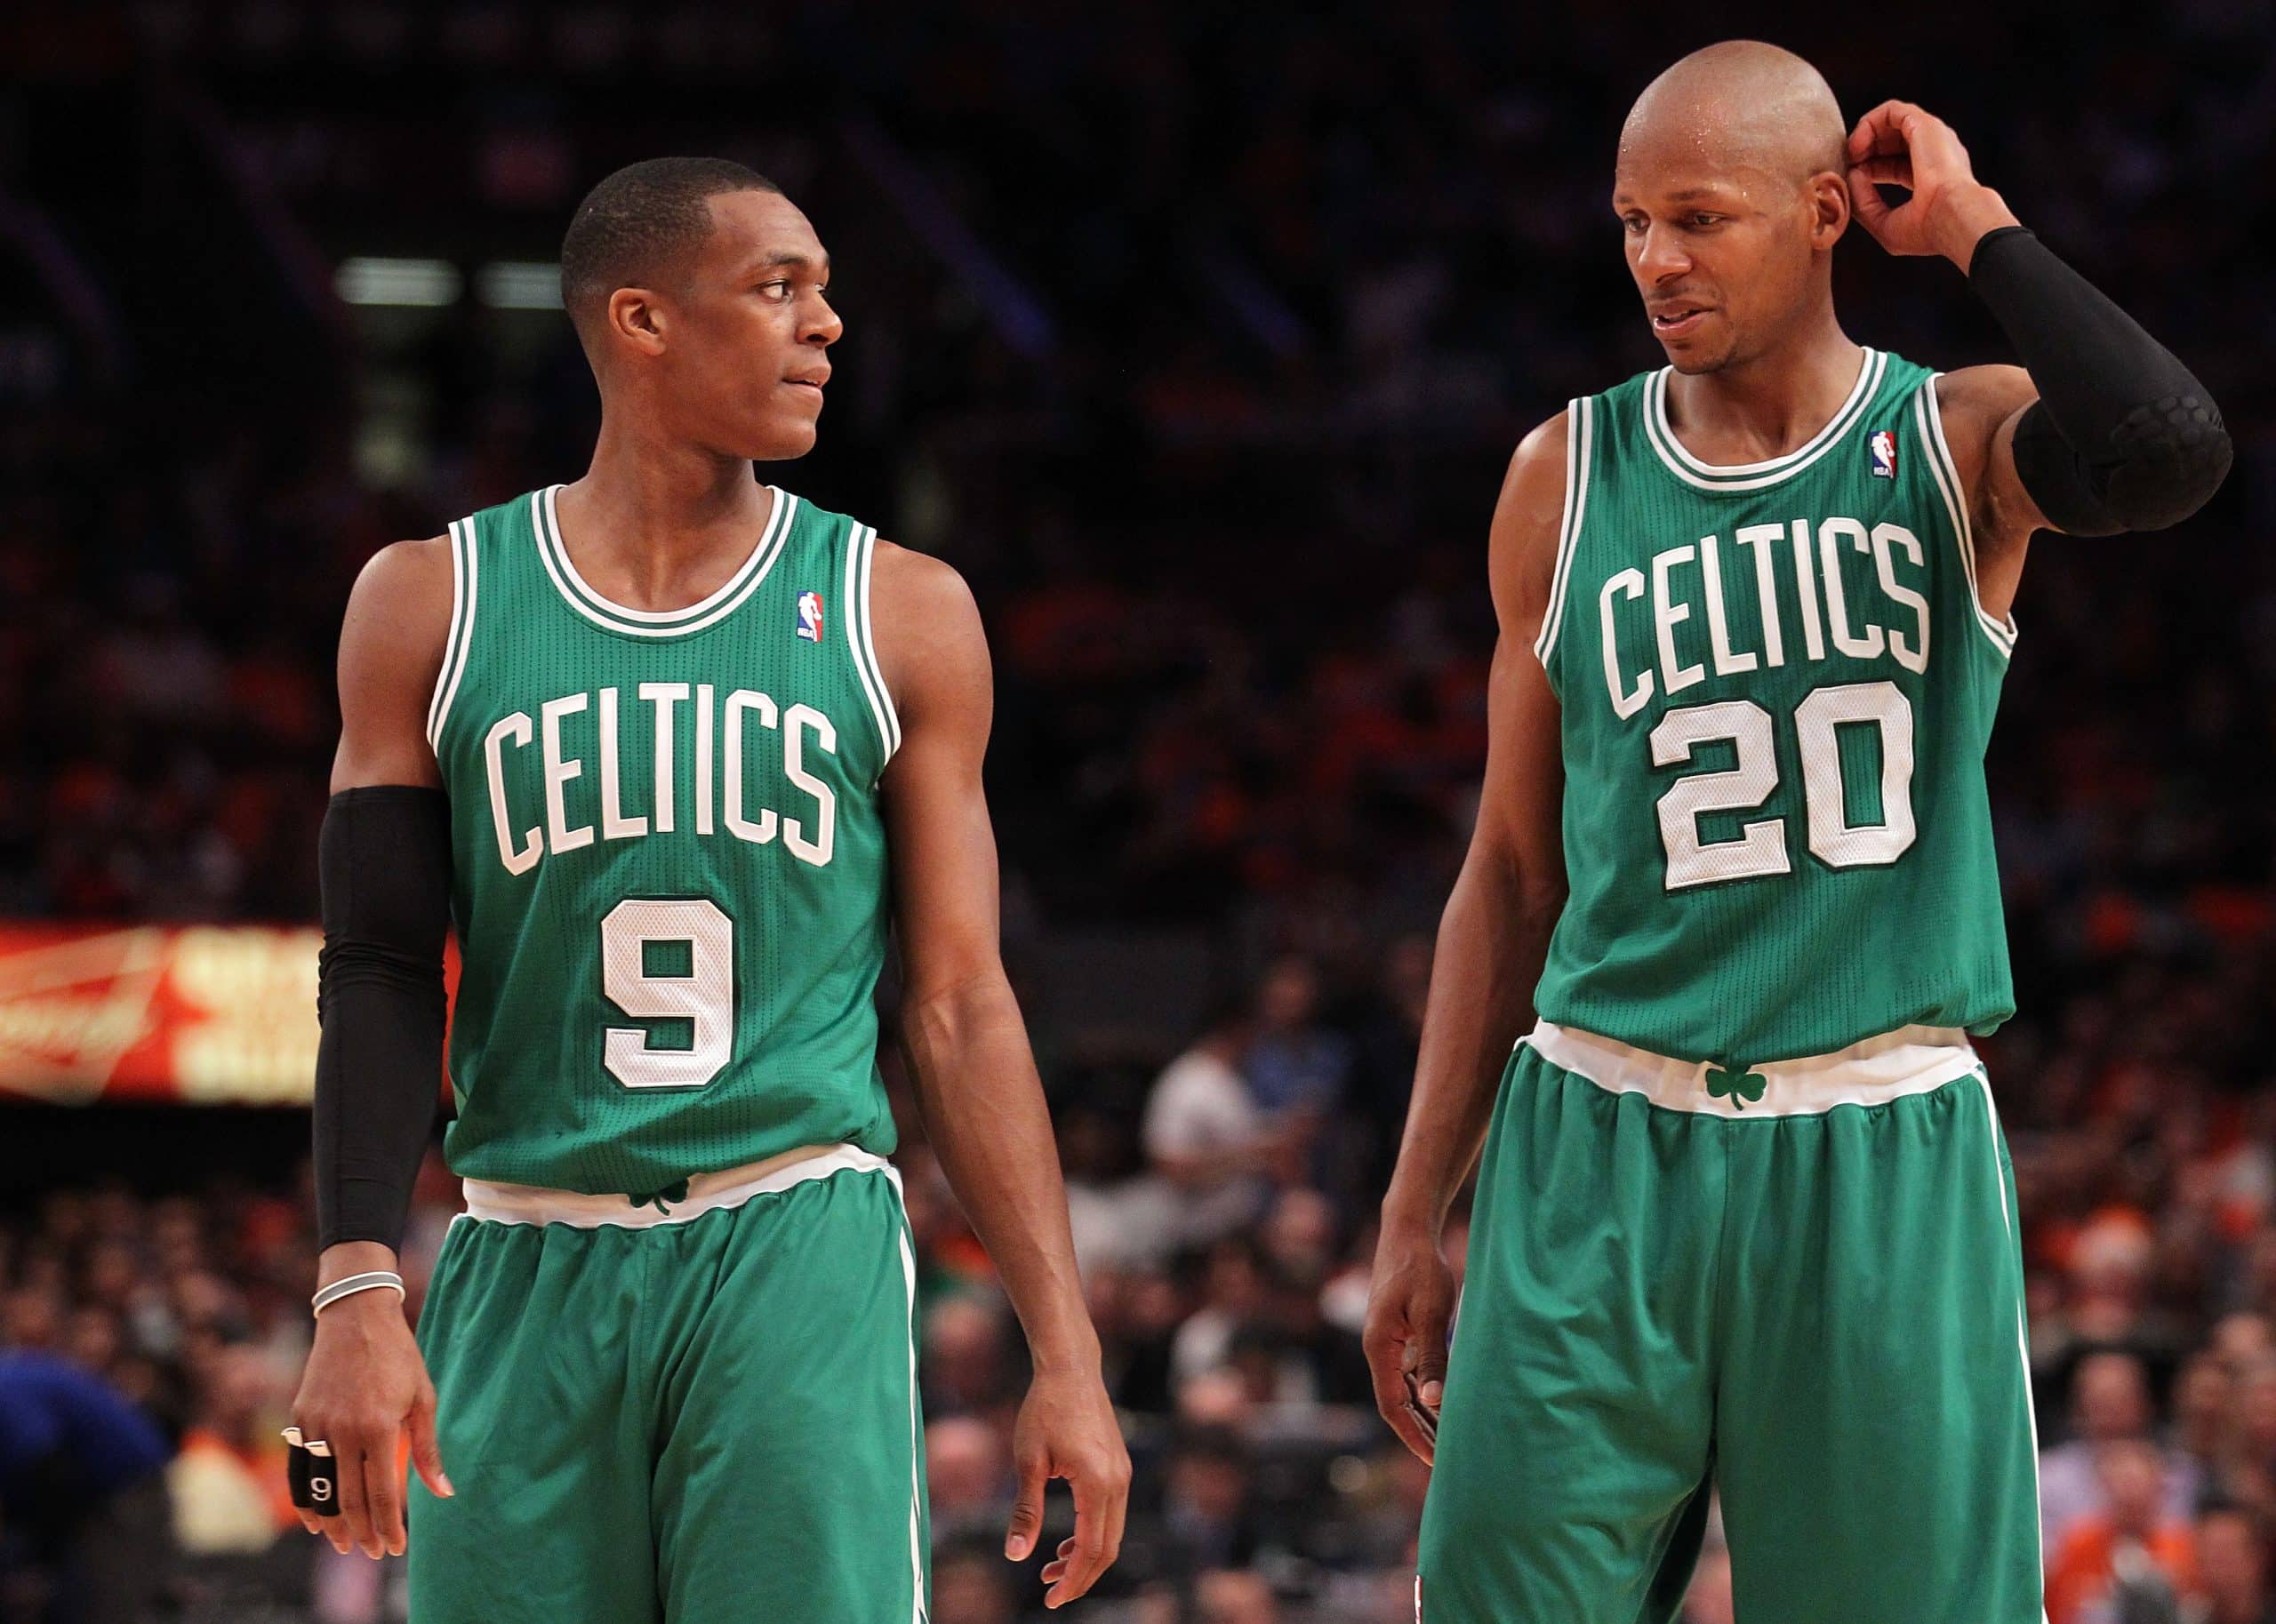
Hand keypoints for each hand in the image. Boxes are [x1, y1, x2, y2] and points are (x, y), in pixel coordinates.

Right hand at [288, 1290, 450, 1557]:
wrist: (356, 1317)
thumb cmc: (398, 1356)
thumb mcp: (423, 1398)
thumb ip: (427, 1449)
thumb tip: (443, 1492)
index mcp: (379, 1428)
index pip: (383, 1493)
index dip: (390, 1525)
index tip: (396, 1548)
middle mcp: (344, 1432)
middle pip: (350, 1499)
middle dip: (363, 1532)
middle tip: (375, 1553)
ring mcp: (317, 1426)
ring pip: (319, 1490)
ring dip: (332, 1523)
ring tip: (345, 1545)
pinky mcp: (300, 1418)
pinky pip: (298, 1468)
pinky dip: (305, 1498)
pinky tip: (315, 1518)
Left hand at [1005, 1365, 1129, 1608]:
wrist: (1071, 1368)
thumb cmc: (1044, 1410)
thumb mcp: (1028, 1461)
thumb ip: (1025, 1511)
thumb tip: (1015, 1555)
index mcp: (1097, 1483)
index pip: (1091, 1548)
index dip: (1073, 1580)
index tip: (1051, 1601)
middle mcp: (1119, 1481)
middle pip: (1108, 1548)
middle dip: (1081, 1576)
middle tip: (1050, 1594)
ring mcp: (1123, 1474)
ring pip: (1112, 1533)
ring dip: (1085, 1556)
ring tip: (1051, 1570)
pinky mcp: (1119, 1467)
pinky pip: (1112, 1514)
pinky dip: (1092, 1535)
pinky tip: (1066, 1540)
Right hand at [1362, 1218, 1456, 1463]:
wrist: (1407, 1230)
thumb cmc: (1420, 1268)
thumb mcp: (1430, 1312)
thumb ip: (1432, 1357)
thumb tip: (1433, 1402)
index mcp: (1378, 1347)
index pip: (1391, 1406)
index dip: (1412, 1436)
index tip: (1434, 1461)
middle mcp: (1376, 1348)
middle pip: (1394, 1403)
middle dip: (1418, 1433)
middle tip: (1447, 1462)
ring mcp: (1384, 1340)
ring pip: (1401, 1389)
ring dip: (1422, 1415)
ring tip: (1448, 1441)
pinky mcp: (1395, 1331)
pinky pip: (1406, 1372)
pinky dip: (1423, 1391)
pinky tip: (1443, 1402)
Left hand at [1846, 100, 2020, 266]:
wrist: (1952, 217)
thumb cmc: (1927, 228)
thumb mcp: (1885, 224)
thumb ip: (1864, 203)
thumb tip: (1853, 175)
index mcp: (1932, 178)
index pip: (1894, 166)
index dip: (1868, 170)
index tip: (1852, 181)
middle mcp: (1935, 153)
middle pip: (1893, 142)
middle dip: (1865, 151)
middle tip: (1848, 165)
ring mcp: (1932, 137)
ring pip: (1892, 122)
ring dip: (1865, 134)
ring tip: (1851, 153)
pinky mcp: (1924, 125)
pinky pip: (1892, 110)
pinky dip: (1869, 123)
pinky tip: (1857, 144)